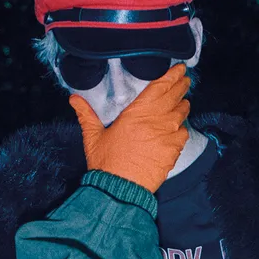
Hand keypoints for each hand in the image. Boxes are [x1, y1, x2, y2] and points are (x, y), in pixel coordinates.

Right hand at [68, 64, 190, 192]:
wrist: (120, 189)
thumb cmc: (106, 163)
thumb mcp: (93, 137)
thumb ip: (86, 115)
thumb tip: (74, 99)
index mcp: (136, 113)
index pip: (159, 87)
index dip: (171, 76)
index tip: (179, 69)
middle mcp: (155, 121)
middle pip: (174, 97)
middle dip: (181, 86)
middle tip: (185, 79)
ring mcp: (167, 136)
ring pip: (181, 114)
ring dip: (183, 106)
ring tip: (183, 102)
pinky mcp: (173, 152)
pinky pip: (183, 134)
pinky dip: (182, 129)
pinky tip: (179, 128)